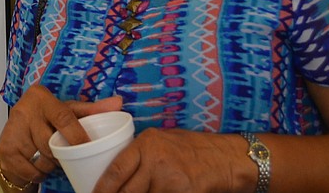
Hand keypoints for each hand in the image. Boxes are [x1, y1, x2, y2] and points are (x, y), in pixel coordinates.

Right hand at [0, 85, 122, 187]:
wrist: (13, 135)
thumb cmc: (45, 120)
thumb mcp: (67, 111)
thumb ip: (92, 109)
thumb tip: (118, 103)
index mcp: (40, 96)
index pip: (64, 118)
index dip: (78, 136)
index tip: (88, 148)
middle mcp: (24, 109)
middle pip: (53, 143)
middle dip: (61, 153)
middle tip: (62, 151)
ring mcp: (12, 129)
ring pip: (43, 158)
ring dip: (50, 164)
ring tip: (48, 156)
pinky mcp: (5, 148)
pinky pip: (30, 170)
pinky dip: (37, 173)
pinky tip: (36, 164)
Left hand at [92, 128, 249, 192]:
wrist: (226, 158)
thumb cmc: (191, 148)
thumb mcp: (162, 140)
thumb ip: (139, 152)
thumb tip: (117, 170)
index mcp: (147, 144)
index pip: (117, 170)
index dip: (102, 187)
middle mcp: (156, 161)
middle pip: (127, 191)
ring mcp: (171, 180)